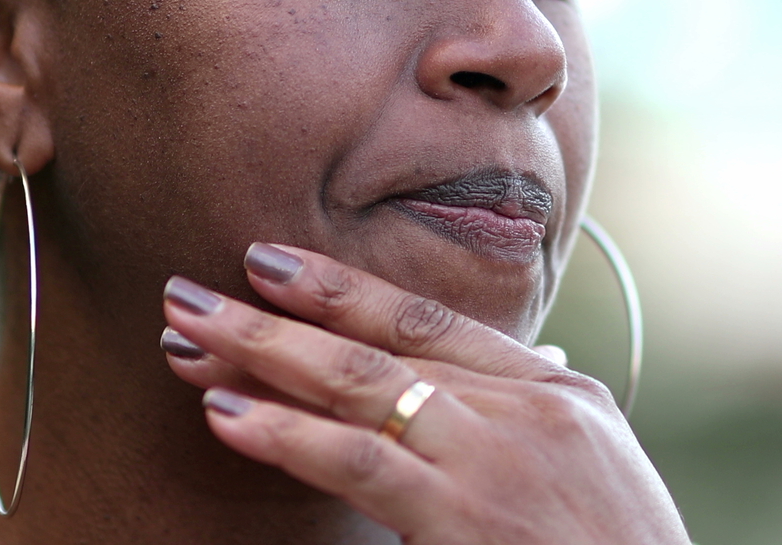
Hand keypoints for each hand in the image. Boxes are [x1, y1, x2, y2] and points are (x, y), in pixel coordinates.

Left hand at [160, 243, 689, 543]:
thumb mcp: (596, 481)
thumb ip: (539, 428)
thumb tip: (512, 379)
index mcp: (563, 396)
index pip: (433, 321)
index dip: (343, 289)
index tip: (269, 265)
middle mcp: (532, 410)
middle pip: (382, 342)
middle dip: (278, 314)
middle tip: (192, 291)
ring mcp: (501, 459)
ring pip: (360, 386)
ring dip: (262, 355)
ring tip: (185, 337)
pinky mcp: (470, 517)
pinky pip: (360, 460)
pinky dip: (286, 431)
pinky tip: (229, 414)